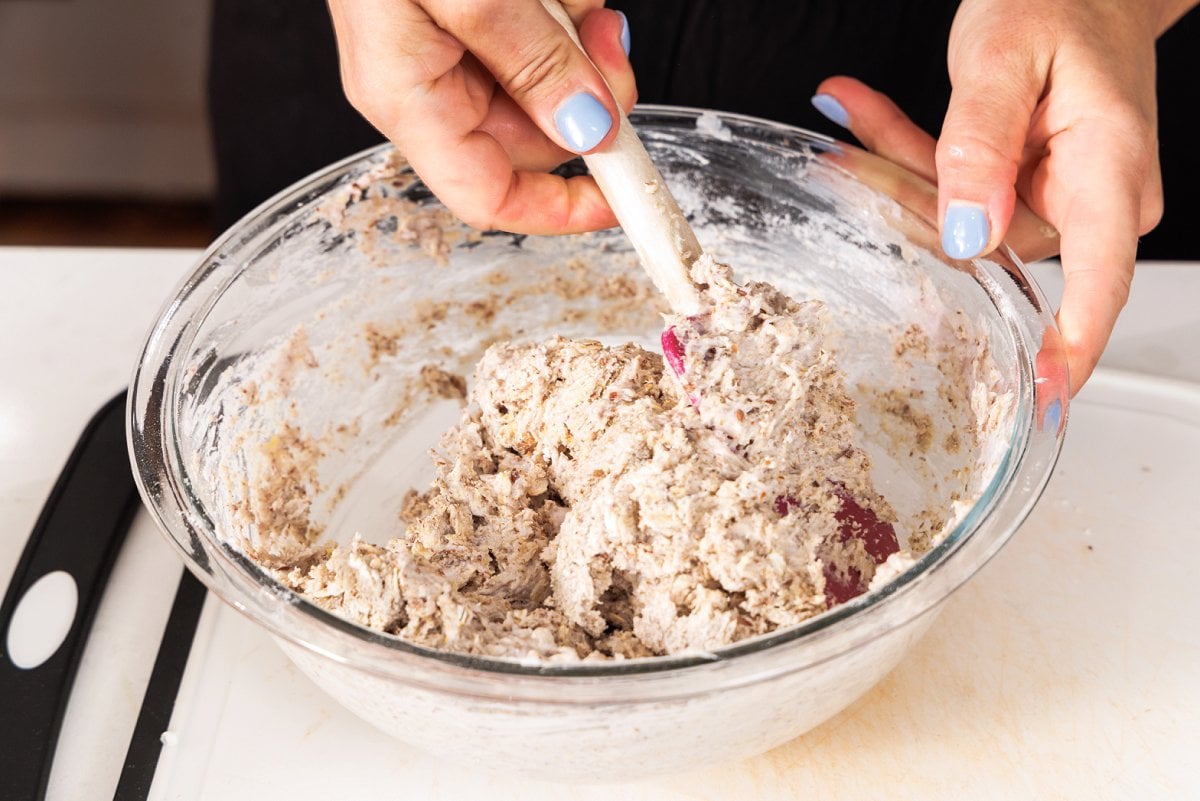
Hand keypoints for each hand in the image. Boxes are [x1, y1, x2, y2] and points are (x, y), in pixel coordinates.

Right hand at [327, 0, 634, 233]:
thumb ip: (531, 62)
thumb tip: (591, 128)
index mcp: (409, 96)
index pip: (489, 195)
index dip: (560, 209)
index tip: (626, 194)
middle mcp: (430, 81)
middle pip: (536, 135)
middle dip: (586, 95)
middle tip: (606, 41)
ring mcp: (455, 44)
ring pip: (549, 80)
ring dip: (577, 38)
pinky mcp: (479, 9)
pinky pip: (542, 31)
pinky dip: (565, 7)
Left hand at [812, 0, 1195, 394]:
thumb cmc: (1063, 2)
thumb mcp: (1010, 57)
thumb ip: (981, 144)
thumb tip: (967, 233)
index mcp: (1109, 173)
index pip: (1099, 285)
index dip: (1066, 350)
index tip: (1037, 402)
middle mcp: (1085, 200)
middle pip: (989, 251)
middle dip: (914, 212)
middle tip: (851, 161)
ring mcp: (1045, 199)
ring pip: (954, 221)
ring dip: (896, 171)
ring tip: (846, 109)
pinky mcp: (1012, 191)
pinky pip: (949, 191)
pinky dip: (903, 153)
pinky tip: (855, 111)